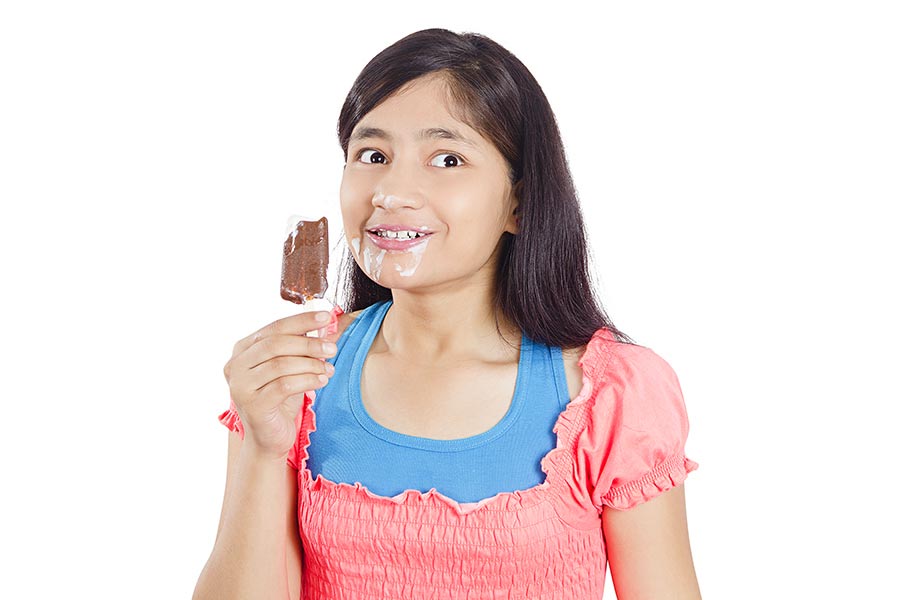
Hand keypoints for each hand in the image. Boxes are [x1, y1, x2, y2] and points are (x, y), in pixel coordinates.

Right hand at [223, 310, 337, 459]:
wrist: (270, 437)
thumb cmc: (281, 398)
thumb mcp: (293, 367)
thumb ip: (305, 346)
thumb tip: (330, 325)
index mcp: (243, 349)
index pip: (274, 327)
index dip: (301, 320)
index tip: (327, 317)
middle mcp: (236, 365)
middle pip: (275, 344)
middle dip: (308, 343)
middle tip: (332, 348)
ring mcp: (241, 386)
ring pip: (280, 365)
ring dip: (311, 364)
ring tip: (329, 368)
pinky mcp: (252, 405)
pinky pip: (284, 385)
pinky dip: (307, 380)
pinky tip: (321, 380)